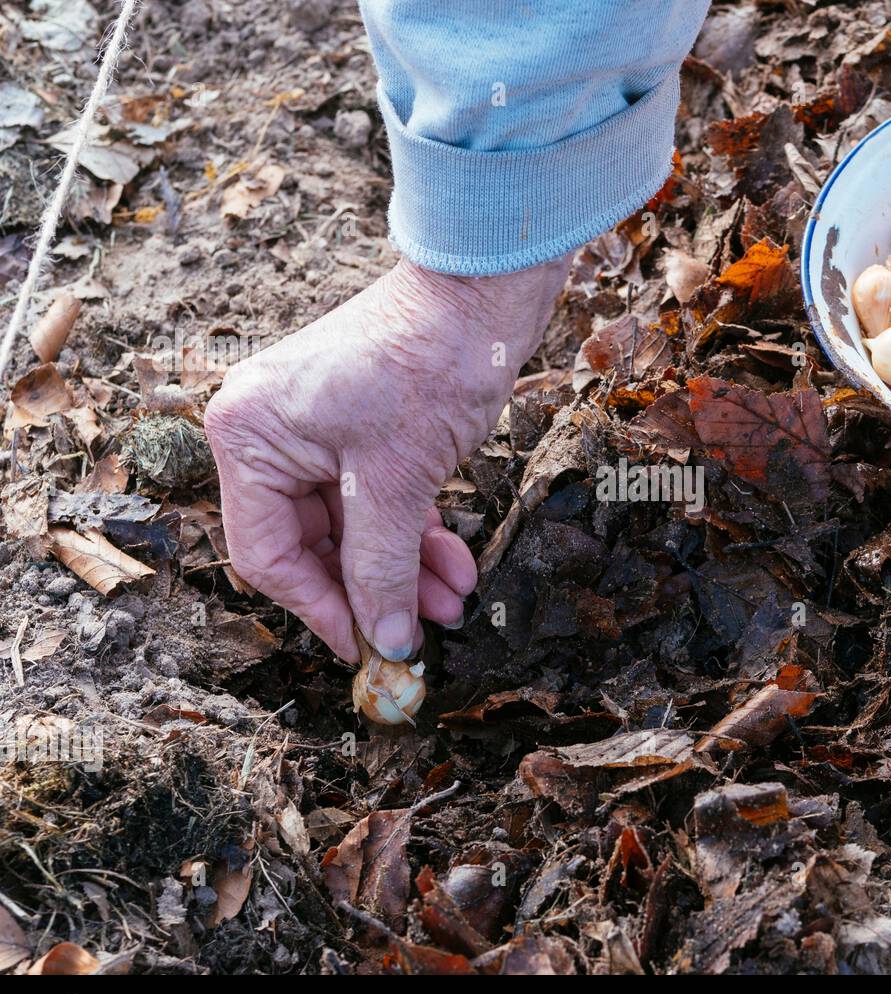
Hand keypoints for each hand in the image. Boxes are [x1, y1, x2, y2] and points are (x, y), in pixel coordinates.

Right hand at [203, 255, 568, 662]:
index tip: (368, 647)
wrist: (482, 289)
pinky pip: (375, 499)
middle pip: (312, 545)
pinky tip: (454, 566)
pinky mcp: (358, 428)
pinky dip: (413, 532)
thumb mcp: (399, 483)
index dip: (321, 609)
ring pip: (352, 528)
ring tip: (453, 604)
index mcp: (249, 438)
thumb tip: (385, 639)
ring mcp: (314, 429)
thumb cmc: (430, 364)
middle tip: (424, 631)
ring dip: (403, 568)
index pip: (268, 554)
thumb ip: (381, 568)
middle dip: (376, 589)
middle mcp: (267, 433)